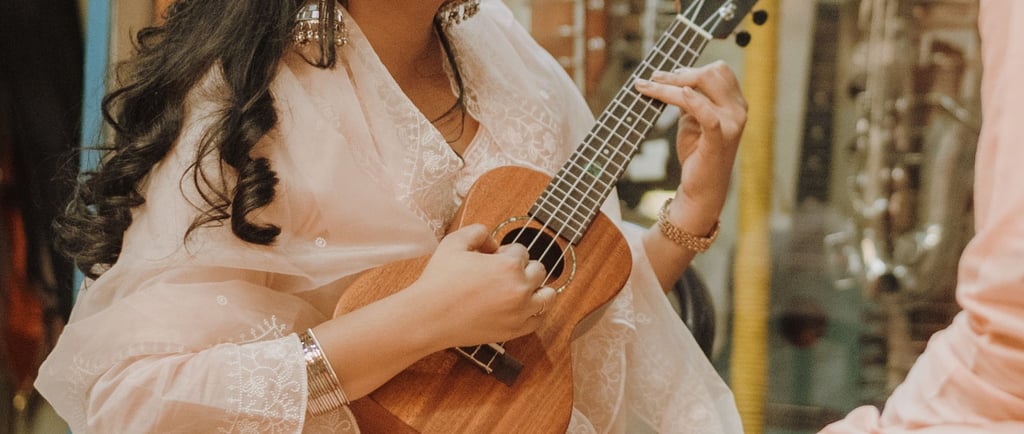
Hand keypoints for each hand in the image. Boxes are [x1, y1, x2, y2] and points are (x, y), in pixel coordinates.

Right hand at [407, 224, 556, 348]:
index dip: (507, 252)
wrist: (428, 317)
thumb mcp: (454, 242)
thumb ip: (478, 231)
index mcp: (509, 265)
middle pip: (539, 270)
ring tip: (520, 288)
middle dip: (523, 268)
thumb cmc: (438, 280)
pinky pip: (538, 320)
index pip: (522, 251)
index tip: (494, 258)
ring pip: (548, 296)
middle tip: (504, 273)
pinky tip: (521, 307)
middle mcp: (520, 288)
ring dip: (538, 288)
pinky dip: (534, 312)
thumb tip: (493, 242)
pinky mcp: (514, 331)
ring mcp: (520, 312)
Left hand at [635, 61, 746, 232]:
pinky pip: (707, 115)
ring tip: (646, 87)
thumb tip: (671, 77)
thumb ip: (688, 99)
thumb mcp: (692, 119)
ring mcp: (732, 124)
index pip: (718, 71)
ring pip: (700, 88)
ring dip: (668, 85)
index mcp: (735, 102)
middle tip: (653, 78)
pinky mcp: (719, 140)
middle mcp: (738, 110)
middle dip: (679, 74)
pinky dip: (694, 101)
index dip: (691, 68)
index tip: (666, 74)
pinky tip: (680, 94)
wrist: (702, 187)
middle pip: (712, 73)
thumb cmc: (697, 152)